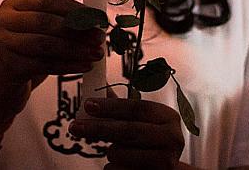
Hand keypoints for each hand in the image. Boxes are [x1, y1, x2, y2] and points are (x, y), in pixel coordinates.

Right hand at [0, 0, 107, 119]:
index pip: (47, 1)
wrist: (0, 93)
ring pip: (46, 43)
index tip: (97, 17)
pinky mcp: (5, 65)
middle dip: (78, 29)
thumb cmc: (24, 61)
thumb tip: (95, 20)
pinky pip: (44, 63)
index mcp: (10, 6)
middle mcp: (0, 20)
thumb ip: (59, 25)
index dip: (75, 8)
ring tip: (96, 54)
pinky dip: (68, 65)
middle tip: (100, 37)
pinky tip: (84, 66)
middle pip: (46, 21)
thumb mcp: (38, 37)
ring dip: (76, 48)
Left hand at [69, 94, 185, 169]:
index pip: (137, 107)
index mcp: (168, 117)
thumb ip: (120, 106)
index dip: (111, 106)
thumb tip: (95, 88)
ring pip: (123, 154)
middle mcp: (172, 138)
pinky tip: (119, 164)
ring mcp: (166, 160)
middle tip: (76, 126)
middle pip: (129, 130)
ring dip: (110, 151)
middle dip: (99, 127)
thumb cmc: (149, 141)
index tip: (88, 105)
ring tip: (114, 150)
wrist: (164, 168)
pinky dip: (112, 167)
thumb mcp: (140, 121)